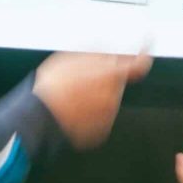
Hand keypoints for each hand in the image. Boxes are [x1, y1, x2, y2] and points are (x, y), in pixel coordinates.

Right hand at [34, 50, 151, 148]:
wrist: (39, 117)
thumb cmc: (52, 86)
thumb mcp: (71, 58)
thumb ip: (97, 54)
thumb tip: (110, 52)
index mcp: (110, 76)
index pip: (138, 65)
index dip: (143, 56)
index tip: (143, 51)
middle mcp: (113, 97)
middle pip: (118, 82)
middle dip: (106, 77)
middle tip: (83, 76)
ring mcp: (107, 116)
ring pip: (108, 99)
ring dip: (96, 94)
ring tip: (73, 93)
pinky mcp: (99, 132)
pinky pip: (99, 116)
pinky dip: (90, 111)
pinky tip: (73, 107)